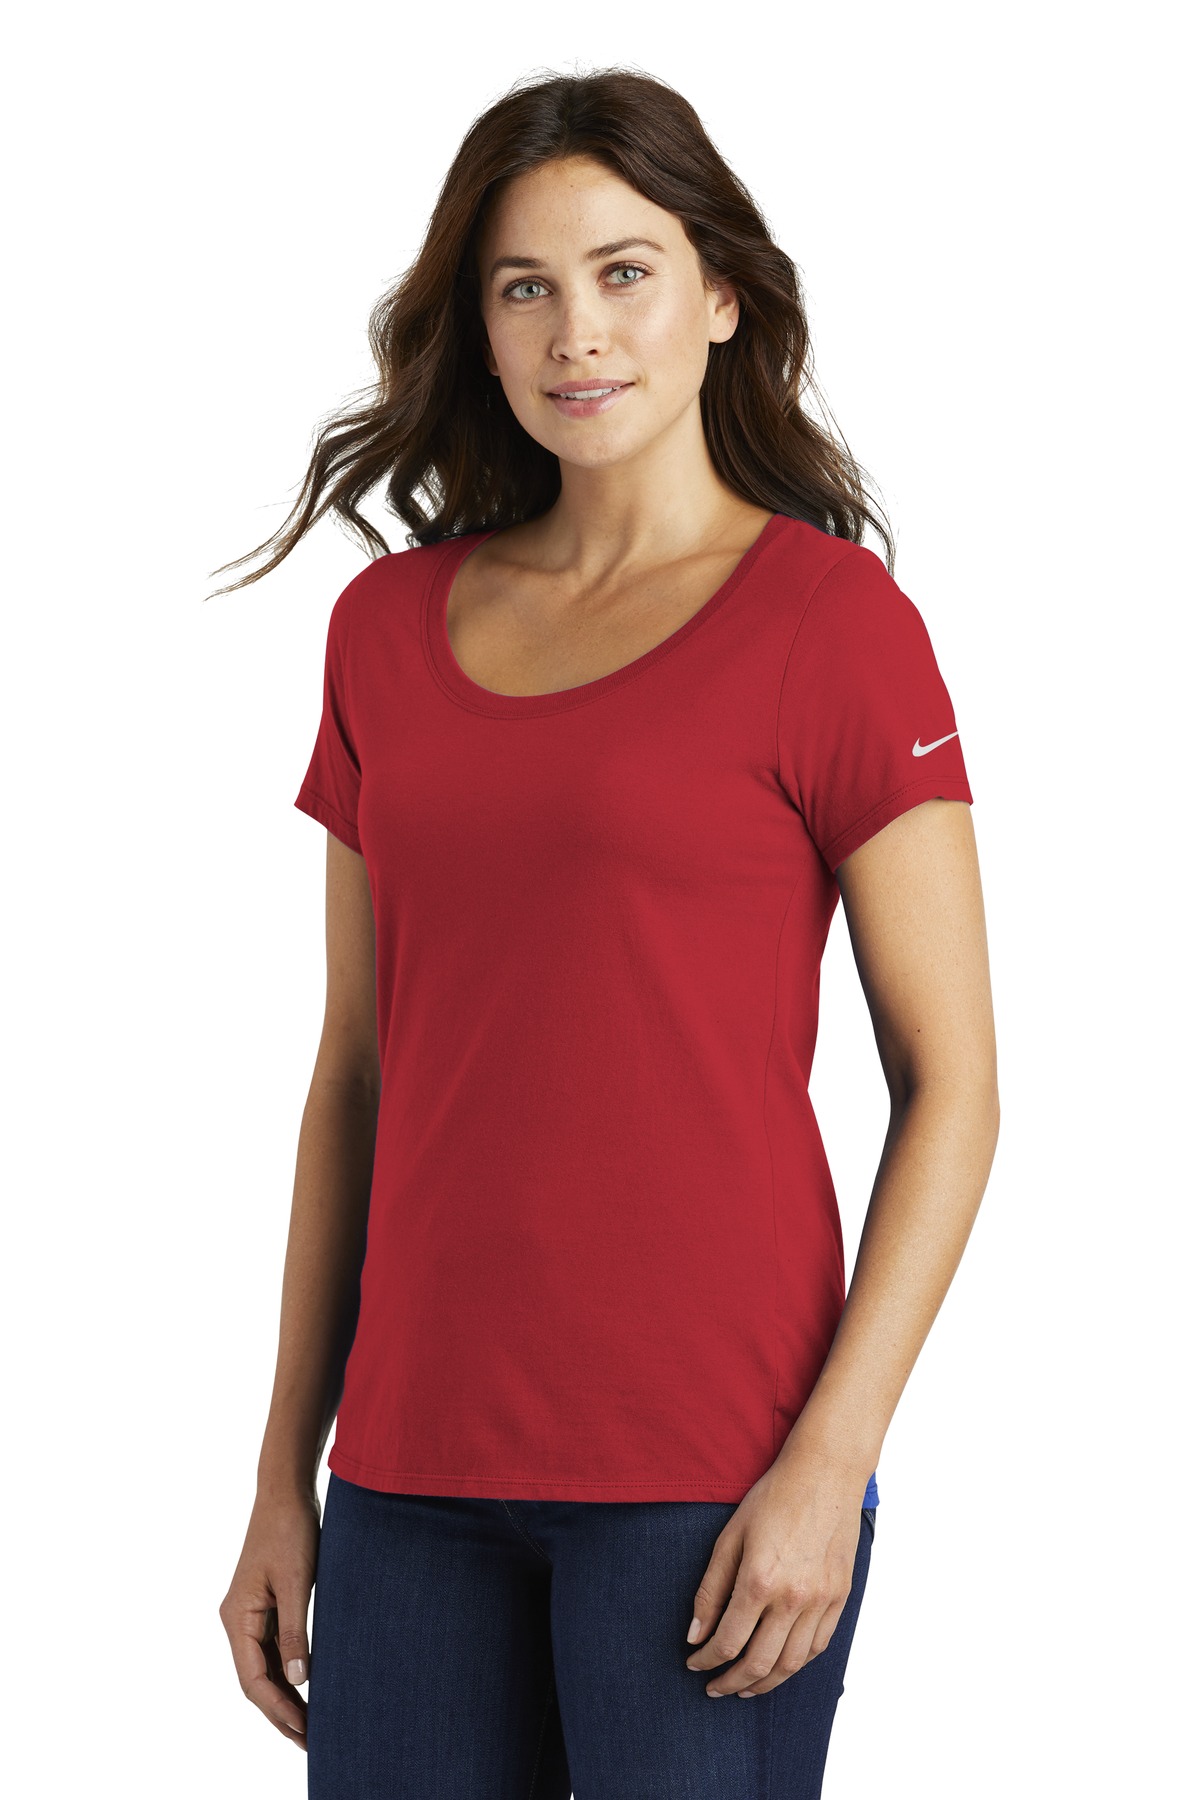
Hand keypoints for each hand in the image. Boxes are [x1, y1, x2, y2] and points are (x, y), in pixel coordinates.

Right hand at [219, 1486, 320, 1747]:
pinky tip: (306, 1686)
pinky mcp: (265, 1605)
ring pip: (263, 1668)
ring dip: (284, 1696)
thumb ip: (295, 1632)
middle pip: (255, 1680)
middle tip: (310, 1741)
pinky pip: (271, 1649)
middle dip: (280, 1712)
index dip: (278, 1709)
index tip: (304, 1731)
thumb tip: (297, 1681)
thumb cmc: (290, 1530)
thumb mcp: (295, 1581)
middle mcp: (237, 1620)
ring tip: (310, 1725)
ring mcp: (250, 1613)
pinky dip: (287, 1672)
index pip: (253, 1679)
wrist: (286, 1491)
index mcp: (237, 1617)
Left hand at [683, 1456, 862, 1697]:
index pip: (728, 1641)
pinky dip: (797, 1664)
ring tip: (745, 1687)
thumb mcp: (730, 1536)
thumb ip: (710, 1589)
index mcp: (759, 1580)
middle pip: (759, 1662)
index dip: (707, 1660)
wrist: (825, 1473)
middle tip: (715, 1688)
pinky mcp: (840, 1597)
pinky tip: (781, 1665)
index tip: (694, 1664)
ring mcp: (821, 1601)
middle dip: (732, 1682)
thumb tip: (696, 1634)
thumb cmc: (773, 1497)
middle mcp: (793, 1598)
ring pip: (792, 1664)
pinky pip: (818, 1646)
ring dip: (765, 1683)